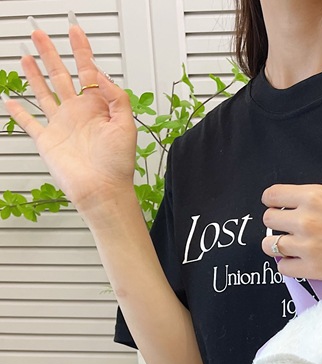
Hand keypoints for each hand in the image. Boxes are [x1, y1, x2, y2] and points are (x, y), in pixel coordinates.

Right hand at [3, 18, 136, 216]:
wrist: (102, 190)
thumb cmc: (118, 165)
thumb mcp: (126, 126)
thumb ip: (116, 98)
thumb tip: (101, 75)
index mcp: (97, 108)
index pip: (88, 72)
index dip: (82, 50)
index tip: (75, 31)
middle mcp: (78, 113)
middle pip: (61, 75)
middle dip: (52, 54)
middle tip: (41, 34)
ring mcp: (61, 125)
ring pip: (44, 92)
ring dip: (35, 74)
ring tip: (27, 55)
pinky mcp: (47, 140)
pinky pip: (29, 122)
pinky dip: (18, 112)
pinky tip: (10, 101)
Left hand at [261, 176, 321, 281]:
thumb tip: (316, 194)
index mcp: (313, 196)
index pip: (272, 196)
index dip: (272, 200)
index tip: (277, 205)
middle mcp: (305, 220)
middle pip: (269, 220)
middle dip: (277, 221)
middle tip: (289, 227)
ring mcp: (307, 247)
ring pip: (270, 246)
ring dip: (278, 244)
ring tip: (290, 246)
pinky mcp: (313, 270)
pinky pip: (283, 268)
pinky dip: (287, 265)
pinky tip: (297, 262)